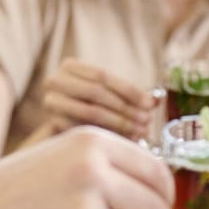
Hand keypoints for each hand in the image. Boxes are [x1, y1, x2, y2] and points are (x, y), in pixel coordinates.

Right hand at [36, 58, 161, 142]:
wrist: (64, 129)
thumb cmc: (91, 106)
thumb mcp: (109, 95)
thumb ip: (131, 95)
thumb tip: (158, 100)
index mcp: (70, 66)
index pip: (103, 75)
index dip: (129, 89)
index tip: (150, 104)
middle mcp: (55, 80)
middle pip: (97, 92)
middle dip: (125, 108)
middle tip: (146, 121)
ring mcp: (50, 102)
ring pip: (91, 112)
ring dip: (120, 123)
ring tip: (139, 132)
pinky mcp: (51, 124)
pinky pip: (83, 130)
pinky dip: (106, 136)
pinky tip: (123, 142)